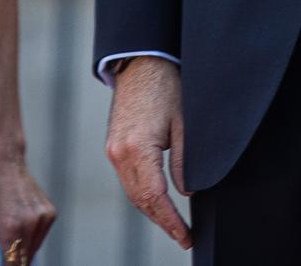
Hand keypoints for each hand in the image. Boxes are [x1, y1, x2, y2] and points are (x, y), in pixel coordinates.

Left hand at [0, 151, 56, 262]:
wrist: (2, 163)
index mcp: (9, 229)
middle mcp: (30, 224)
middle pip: (24, 260)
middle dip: (13, 262)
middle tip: (3, 258)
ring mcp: (42, 218)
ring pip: (34, 249)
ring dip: (23, 251)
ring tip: (9, 240)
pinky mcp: (50, 213)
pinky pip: (41, 236)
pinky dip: (31, 238)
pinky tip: (19, 227)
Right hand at [105, 57, 191, 249]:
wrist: (141, 63)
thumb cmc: (167, 87)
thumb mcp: (184, 123)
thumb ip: (185, 161)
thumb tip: (187, 192)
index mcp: (138, 148)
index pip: (154, 197)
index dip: (170, 220)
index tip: (185, 236)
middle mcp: (119, 154)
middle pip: (140, 200)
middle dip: (162, 221)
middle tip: (183, 236)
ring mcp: (113, 151)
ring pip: (132, 193)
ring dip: (151, 211)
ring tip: (173, 225)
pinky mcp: (113, 147)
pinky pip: (127, 180)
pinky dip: (142, 195)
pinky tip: (157, 202)